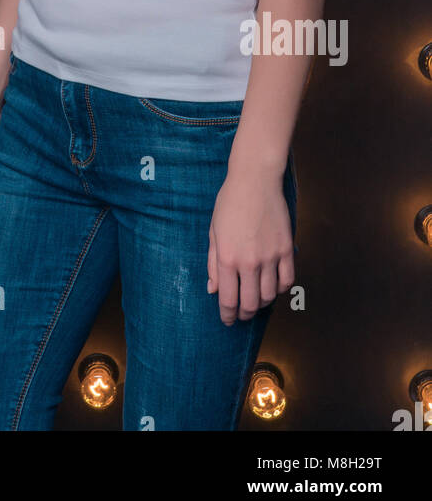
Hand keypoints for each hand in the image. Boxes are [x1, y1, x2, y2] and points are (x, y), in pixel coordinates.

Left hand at [206, 169, 293, 325]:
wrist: (255, 180)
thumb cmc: (229, 203)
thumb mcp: (213, 232)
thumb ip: (213, 264)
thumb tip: (213, 289)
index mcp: (228, 259)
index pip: (228, 300)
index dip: (227, 315)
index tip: (227, 320)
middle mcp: (250, 262)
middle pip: (251, 304)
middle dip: (245, 314)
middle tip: (242, 314)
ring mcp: (270, 257)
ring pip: (270, 295)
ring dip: (263, 303)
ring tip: (256, 299)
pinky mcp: (286, 249)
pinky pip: (287, 280)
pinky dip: (281, 289)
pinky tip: (273, 286)